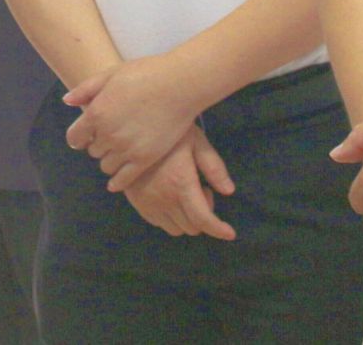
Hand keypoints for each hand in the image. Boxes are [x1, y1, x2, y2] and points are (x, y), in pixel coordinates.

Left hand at [64, 54, 205, 192]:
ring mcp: (126, 149)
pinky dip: (117, 182)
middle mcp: (107, 134)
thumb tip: (67, 101)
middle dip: (98, 144)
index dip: (78, 137)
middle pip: (93, 151)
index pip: (75, 137)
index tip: (84, 136)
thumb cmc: (146, 74)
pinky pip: (123, 180)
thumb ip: (86, 89)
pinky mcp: (144, 159)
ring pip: (106, 166)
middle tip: (110, 137)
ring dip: (109, 159)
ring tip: (119, 151)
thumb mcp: (111, 74)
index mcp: (96, 113)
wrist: (180, 85)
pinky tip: (117, 181)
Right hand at [121, 127, 237, 240]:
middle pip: (191, 227)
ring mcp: (148, 204)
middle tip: (201, 189)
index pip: (203, 220)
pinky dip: (170, 217)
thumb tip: (229, 191)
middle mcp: (164, 200)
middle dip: (203, 214)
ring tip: (184, 192)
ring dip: (187, 218)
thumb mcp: (196, 141)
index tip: (230, 233)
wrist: (132, 129)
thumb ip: (214, 167)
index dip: (219, 230)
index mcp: (181, 185)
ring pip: (175, 229)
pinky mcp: (137, 203)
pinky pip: (158, 223)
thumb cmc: (170, 131)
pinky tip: (170, 195)